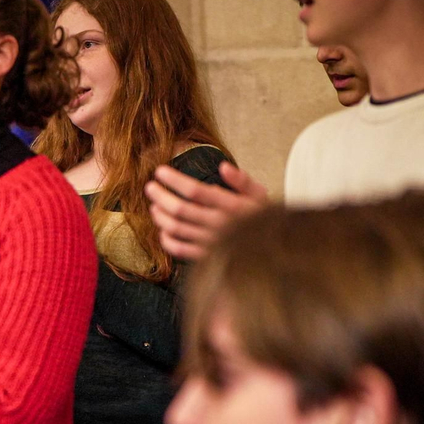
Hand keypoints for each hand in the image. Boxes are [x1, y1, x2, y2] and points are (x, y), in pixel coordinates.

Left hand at [145, 162, 268, 260]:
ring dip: (160, 216)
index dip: (174, 180)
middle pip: (180, 209)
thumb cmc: (264, 221)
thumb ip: (242, 181)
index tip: (160, 171)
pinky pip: (179, 249)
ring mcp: (211, 242)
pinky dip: (166, 239)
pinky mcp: (206, 257)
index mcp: (231, 206)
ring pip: (176, 228)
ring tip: (154, 205)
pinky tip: (163, 230)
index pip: (195, 191)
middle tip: (150, 187)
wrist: (273, 254)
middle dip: (161, 196)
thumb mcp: (260, 196)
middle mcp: (219, 225)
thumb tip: (223, 166)